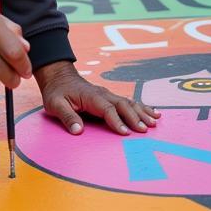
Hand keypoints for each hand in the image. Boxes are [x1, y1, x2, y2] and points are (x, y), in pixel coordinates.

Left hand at [34, 61, 159, 135]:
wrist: (59, 77)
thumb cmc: (57, 92)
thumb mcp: (55, 104)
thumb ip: (67, 117)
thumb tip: (78, 131)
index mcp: (90, 96)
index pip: (107, 109)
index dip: (117, 121)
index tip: (126, 133)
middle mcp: (102, 94)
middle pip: (122, 105)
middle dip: (134, 117)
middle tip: (145, 130)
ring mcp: (107, 94)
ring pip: (128, 102)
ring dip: (142, 112)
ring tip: (155, 121)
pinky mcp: (110, 97)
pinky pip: (128, 102)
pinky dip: (142, 107)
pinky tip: (154, 112)